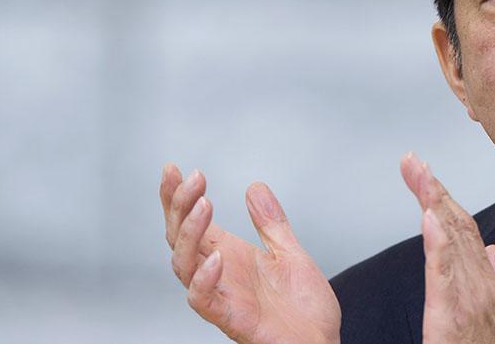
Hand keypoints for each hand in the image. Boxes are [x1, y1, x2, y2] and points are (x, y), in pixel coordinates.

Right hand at [160, 164, 340, 343]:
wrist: (321, 343)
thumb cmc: (303, 307)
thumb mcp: (289, 253)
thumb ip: (270, 223)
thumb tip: (255, 187)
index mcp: (227, 255)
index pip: (190, 222)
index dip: (176, 197)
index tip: (173, 168)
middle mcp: (218, 274)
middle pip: (179, 237)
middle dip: (179, 205)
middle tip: (193, 178)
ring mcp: (222, 295)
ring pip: (184, 264)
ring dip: (189, 233)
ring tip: (204, 205)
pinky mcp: (231, 318)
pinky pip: (203, 300)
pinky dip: (204, 279)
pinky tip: (216, 256)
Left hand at [400, 153, 494, 343]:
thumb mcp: (491, 312)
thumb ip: (488, 277)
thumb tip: (486, 249)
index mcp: (485, 279)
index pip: (462, 227)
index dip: (442, 196)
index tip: (423, 171)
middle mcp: (481, 282)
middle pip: (455, 224)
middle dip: (433, 188)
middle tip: (412, 161)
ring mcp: (470, 296)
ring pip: (450, 239)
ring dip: (433, 202)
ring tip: (418, 174)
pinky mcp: (452, 313)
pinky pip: (444, 273)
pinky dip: (437, 242)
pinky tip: (428, 219)